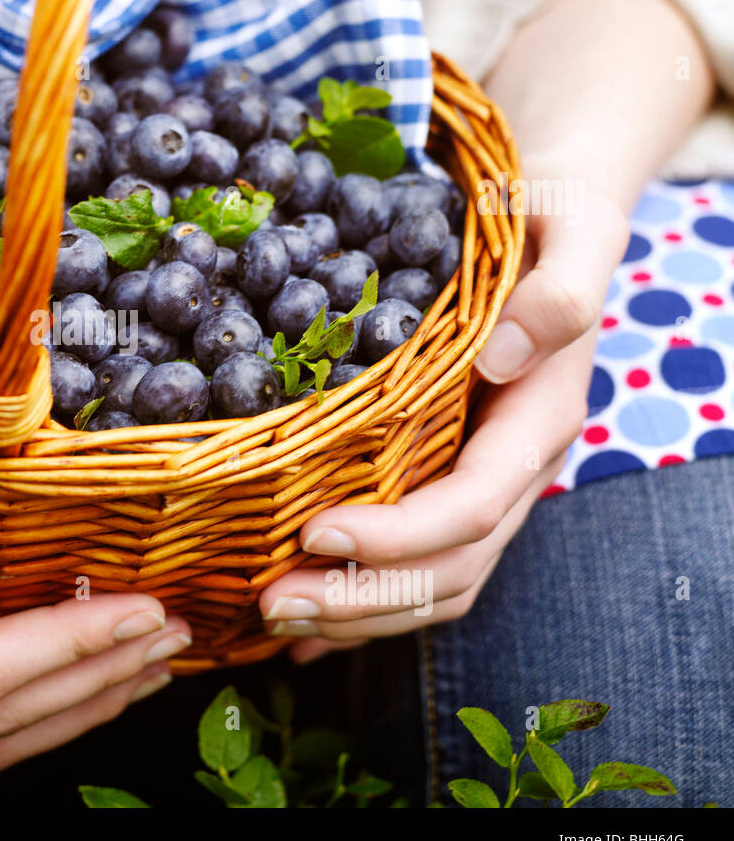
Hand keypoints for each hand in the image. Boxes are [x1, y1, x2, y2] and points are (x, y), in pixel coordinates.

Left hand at [258, 197, 617, 663]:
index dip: (399, 535)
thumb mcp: (569, 231)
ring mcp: (481, 482)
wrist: (547, 219)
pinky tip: (301, 624)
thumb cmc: (548, 217)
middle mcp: (512, 468)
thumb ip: (557, 294)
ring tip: (271, 615)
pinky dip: (357, 600)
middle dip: (362, 598)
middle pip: (448, 569)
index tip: (316, 535)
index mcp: (540, 419)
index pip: (474, 506)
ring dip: (352, 612)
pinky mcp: (446, 480)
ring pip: (429, 583)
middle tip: (272, 603)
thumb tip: (504, 356)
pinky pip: (411, 565)